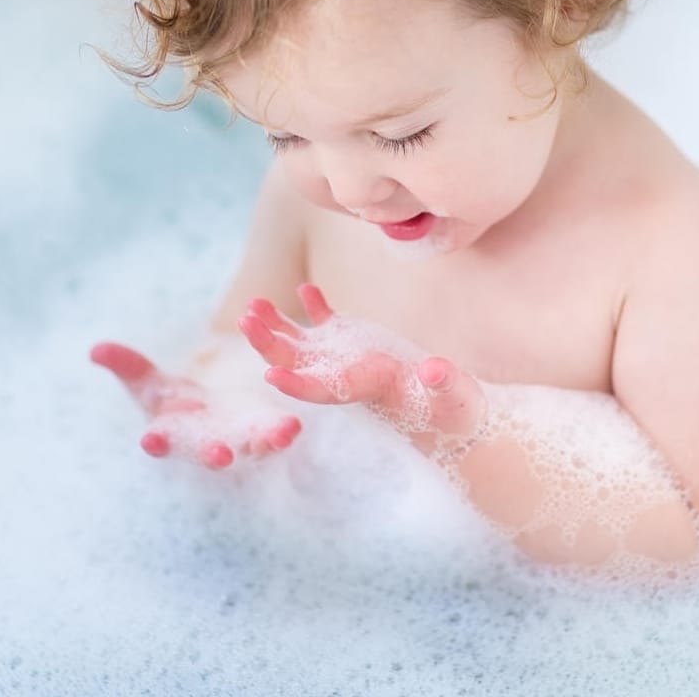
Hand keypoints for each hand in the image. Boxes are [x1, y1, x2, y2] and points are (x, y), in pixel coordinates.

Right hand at [90, 341, 301, 469]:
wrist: (210, 416)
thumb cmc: (173, 402)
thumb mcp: (147, 383)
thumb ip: (125, 366)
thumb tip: (95, 348)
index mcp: (173, 434)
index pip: (161, 442)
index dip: (155, 442)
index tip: (150, 441)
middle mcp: (204, 444)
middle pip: (207, 453)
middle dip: (213, 454)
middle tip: (219, 454)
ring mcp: (236, 443)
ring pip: (249, 447)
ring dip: (264, 442)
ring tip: (282, 434)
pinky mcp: (261, 433)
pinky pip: (273, 435)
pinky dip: (282, 432)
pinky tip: (293, 426)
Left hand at [238, 284, 484, 437]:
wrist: (451, 409)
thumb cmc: (454, 408)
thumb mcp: (454, 398)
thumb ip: (444, 384)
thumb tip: (434, 369)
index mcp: (365, 391)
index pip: (324, 392)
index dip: (297, 386)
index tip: (270, 378)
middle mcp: (346, 377)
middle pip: (297, 365)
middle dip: (269, 346)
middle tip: (244, 321)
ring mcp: (346, 360)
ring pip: (301, 345)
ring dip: (276, 326)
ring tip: (253, 305)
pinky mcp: (356, 345)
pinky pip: (327, 326)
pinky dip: (314, 307)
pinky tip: (305, 287)